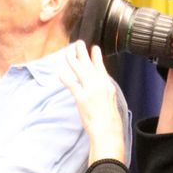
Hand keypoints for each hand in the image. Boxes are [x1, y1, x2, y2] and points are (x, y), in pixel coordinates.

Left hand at [60, 41, 125, 163]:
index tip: (94, 48)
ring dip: (73, 60)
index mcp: (108, 86)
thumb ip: (105, 92)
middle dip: (83, 53)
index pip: (101, 67)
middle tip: (78, 43)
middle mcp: (100, 84)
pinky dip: (66, 77)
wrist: (108, 129)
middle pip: (89, 65)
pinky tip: (61, 72)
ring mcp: (90, 90)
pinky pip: (72, 84)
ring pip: (80, 70)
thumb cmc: (110, 120)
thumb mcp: (112, 102)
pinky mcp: (82, 97)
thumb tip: (101, 88)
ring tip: (68, 53)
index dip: (97, 57)